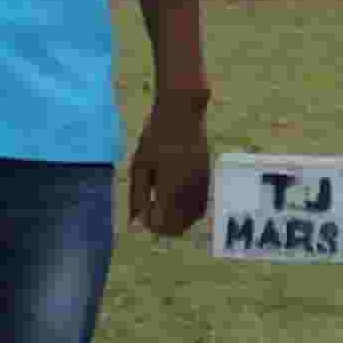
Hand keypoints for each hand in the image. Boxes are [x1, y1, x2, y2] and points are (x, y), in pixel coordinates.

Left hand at [125, 91, 212, 243]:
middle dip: (163, 225)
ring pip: (191, 219)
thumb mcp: (139, 167)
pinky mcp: (207, 180)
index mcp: (170, 189)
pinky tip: (176, 198)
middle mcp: (189, 192)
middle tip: (152, 208)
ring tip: (163, 203)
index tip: (143, 211)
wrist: (182, 116)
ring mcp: (201, 187)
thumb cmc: (155, 139)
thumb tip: (136, 221)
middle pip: (178, 227)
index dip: (150, 224)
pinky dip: (188, 211)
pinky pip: (200, 207)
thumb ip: (137, 196)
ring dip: (177, 219)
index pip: (162, 224)